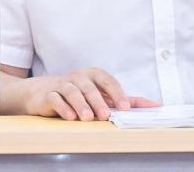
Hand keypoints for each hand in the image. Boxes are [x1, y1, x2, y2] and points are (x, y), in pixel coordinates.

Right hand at [24, 68, 159, 120]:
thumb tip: (151, 104)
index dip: (117, 93)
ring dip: (81, 104)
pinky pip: (55, 98)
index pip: (107, 81)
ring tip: (88, 118)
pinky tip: (70, 117)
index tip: (126, 107)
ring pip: (72, 91)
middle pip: (90, 86)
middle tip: (106, 115)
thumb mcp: (99, 94)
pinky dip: (63, 107)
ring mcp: (62, 84)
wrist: (41, 91)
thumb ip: (122, 99)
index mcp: (93, 75)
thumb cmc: (76, 92)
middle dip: (99, 101)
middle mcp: (78, 77)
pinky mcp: (48, 94)